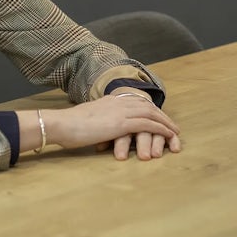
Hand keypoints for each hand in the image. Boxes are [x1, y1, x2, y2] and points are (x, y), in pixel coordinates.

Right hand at [39, 93, 180, 159]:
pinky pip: (147, 124)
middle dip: (162, 116)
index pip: (136, 101)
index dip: (149, 109)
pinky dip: (160, 129)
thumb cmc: (68, 126)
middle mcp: (117, 102)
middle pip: (147, 106)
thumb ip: (97, 120)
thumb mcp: (86, 119)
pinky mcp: (120, 124)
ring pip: (151, 114)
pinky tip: (167, 136)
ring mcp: (120, 112)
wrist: (61, 124)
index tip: (158, 116)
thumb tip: (101, 127)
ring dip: (165, 123)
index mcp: (109, 100)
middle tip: (172, 126)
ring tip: (175, 133)